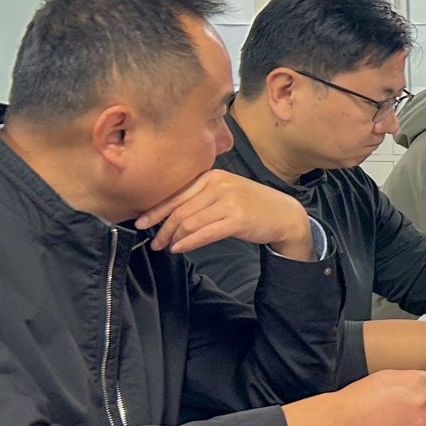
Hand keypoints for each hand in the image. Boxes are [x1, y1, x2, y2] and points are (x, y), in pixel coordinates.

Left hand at [137, 169, 313, 257]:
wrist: (285, 214)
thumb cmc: (253, 205)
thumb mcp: (226, 192)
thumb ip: (201, 197)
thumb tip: (170, 213)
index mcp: (212, 176)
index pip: (176, 195)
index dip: (156, 211)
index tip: (141, 223)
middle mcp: (219, 185)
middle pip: (180, 210)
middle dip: (162, 228)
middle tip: (154, 242)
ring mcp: (229, 201)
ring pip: (190, 222)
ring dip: (174, 238)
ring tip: (167, 247)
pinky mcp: (238, 219)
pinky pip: (205, 233)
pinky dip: (189, 242)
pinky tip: (179, 249)